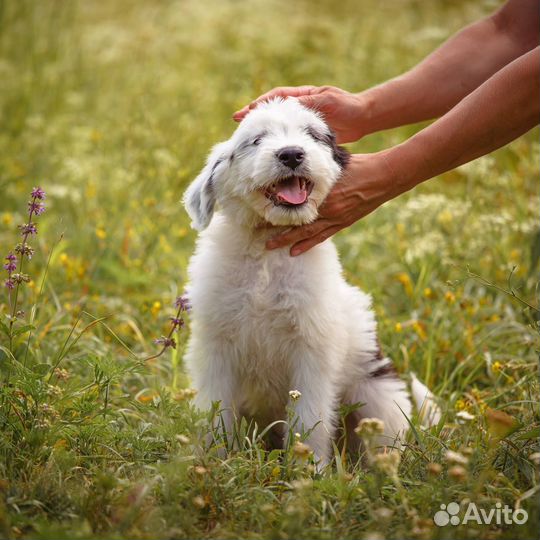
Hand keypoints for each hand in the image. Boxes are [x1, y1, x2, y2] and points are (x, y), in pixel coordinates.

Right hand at [233, 85, 365, 143]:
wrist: (363, 118)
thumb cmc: (347, 106)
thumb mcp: (327, 101)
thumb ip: (307, 103)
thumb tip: (287, 104)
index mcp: (301, 96)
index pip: (274, 98)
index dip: (259, 105)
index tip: (244, 112)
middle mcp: (298, 107)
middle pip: (271, 111)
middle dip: (255, 116)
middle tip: (237, 123)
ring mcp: (301, 120)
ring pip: (277, 124)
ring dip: (264, 129)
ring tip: (247, 137)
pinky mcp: (307, 134)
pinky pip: (288, 137)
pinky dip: (277, 141)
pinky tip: (269, 150)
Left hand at [266, 153, 397, 255]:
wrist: (384, 177)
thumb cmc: (359, 165)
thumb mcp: (335, 161)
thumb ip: (317, 164)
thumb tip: (300, 159)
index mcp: (323, 191)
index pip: (295, 202)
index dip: (279, 207)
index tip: (263, 210)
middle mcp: (327, 207)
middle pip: (297, 221)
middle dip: (279, 230)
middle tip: (262, 237)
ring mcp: (335, 217)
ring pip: (307, 233)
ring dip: (289, 240)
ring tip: (272, 246)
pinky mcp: (342, 223)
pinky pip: (322, 236)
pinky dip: (307, 244)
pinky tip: (295, 251)